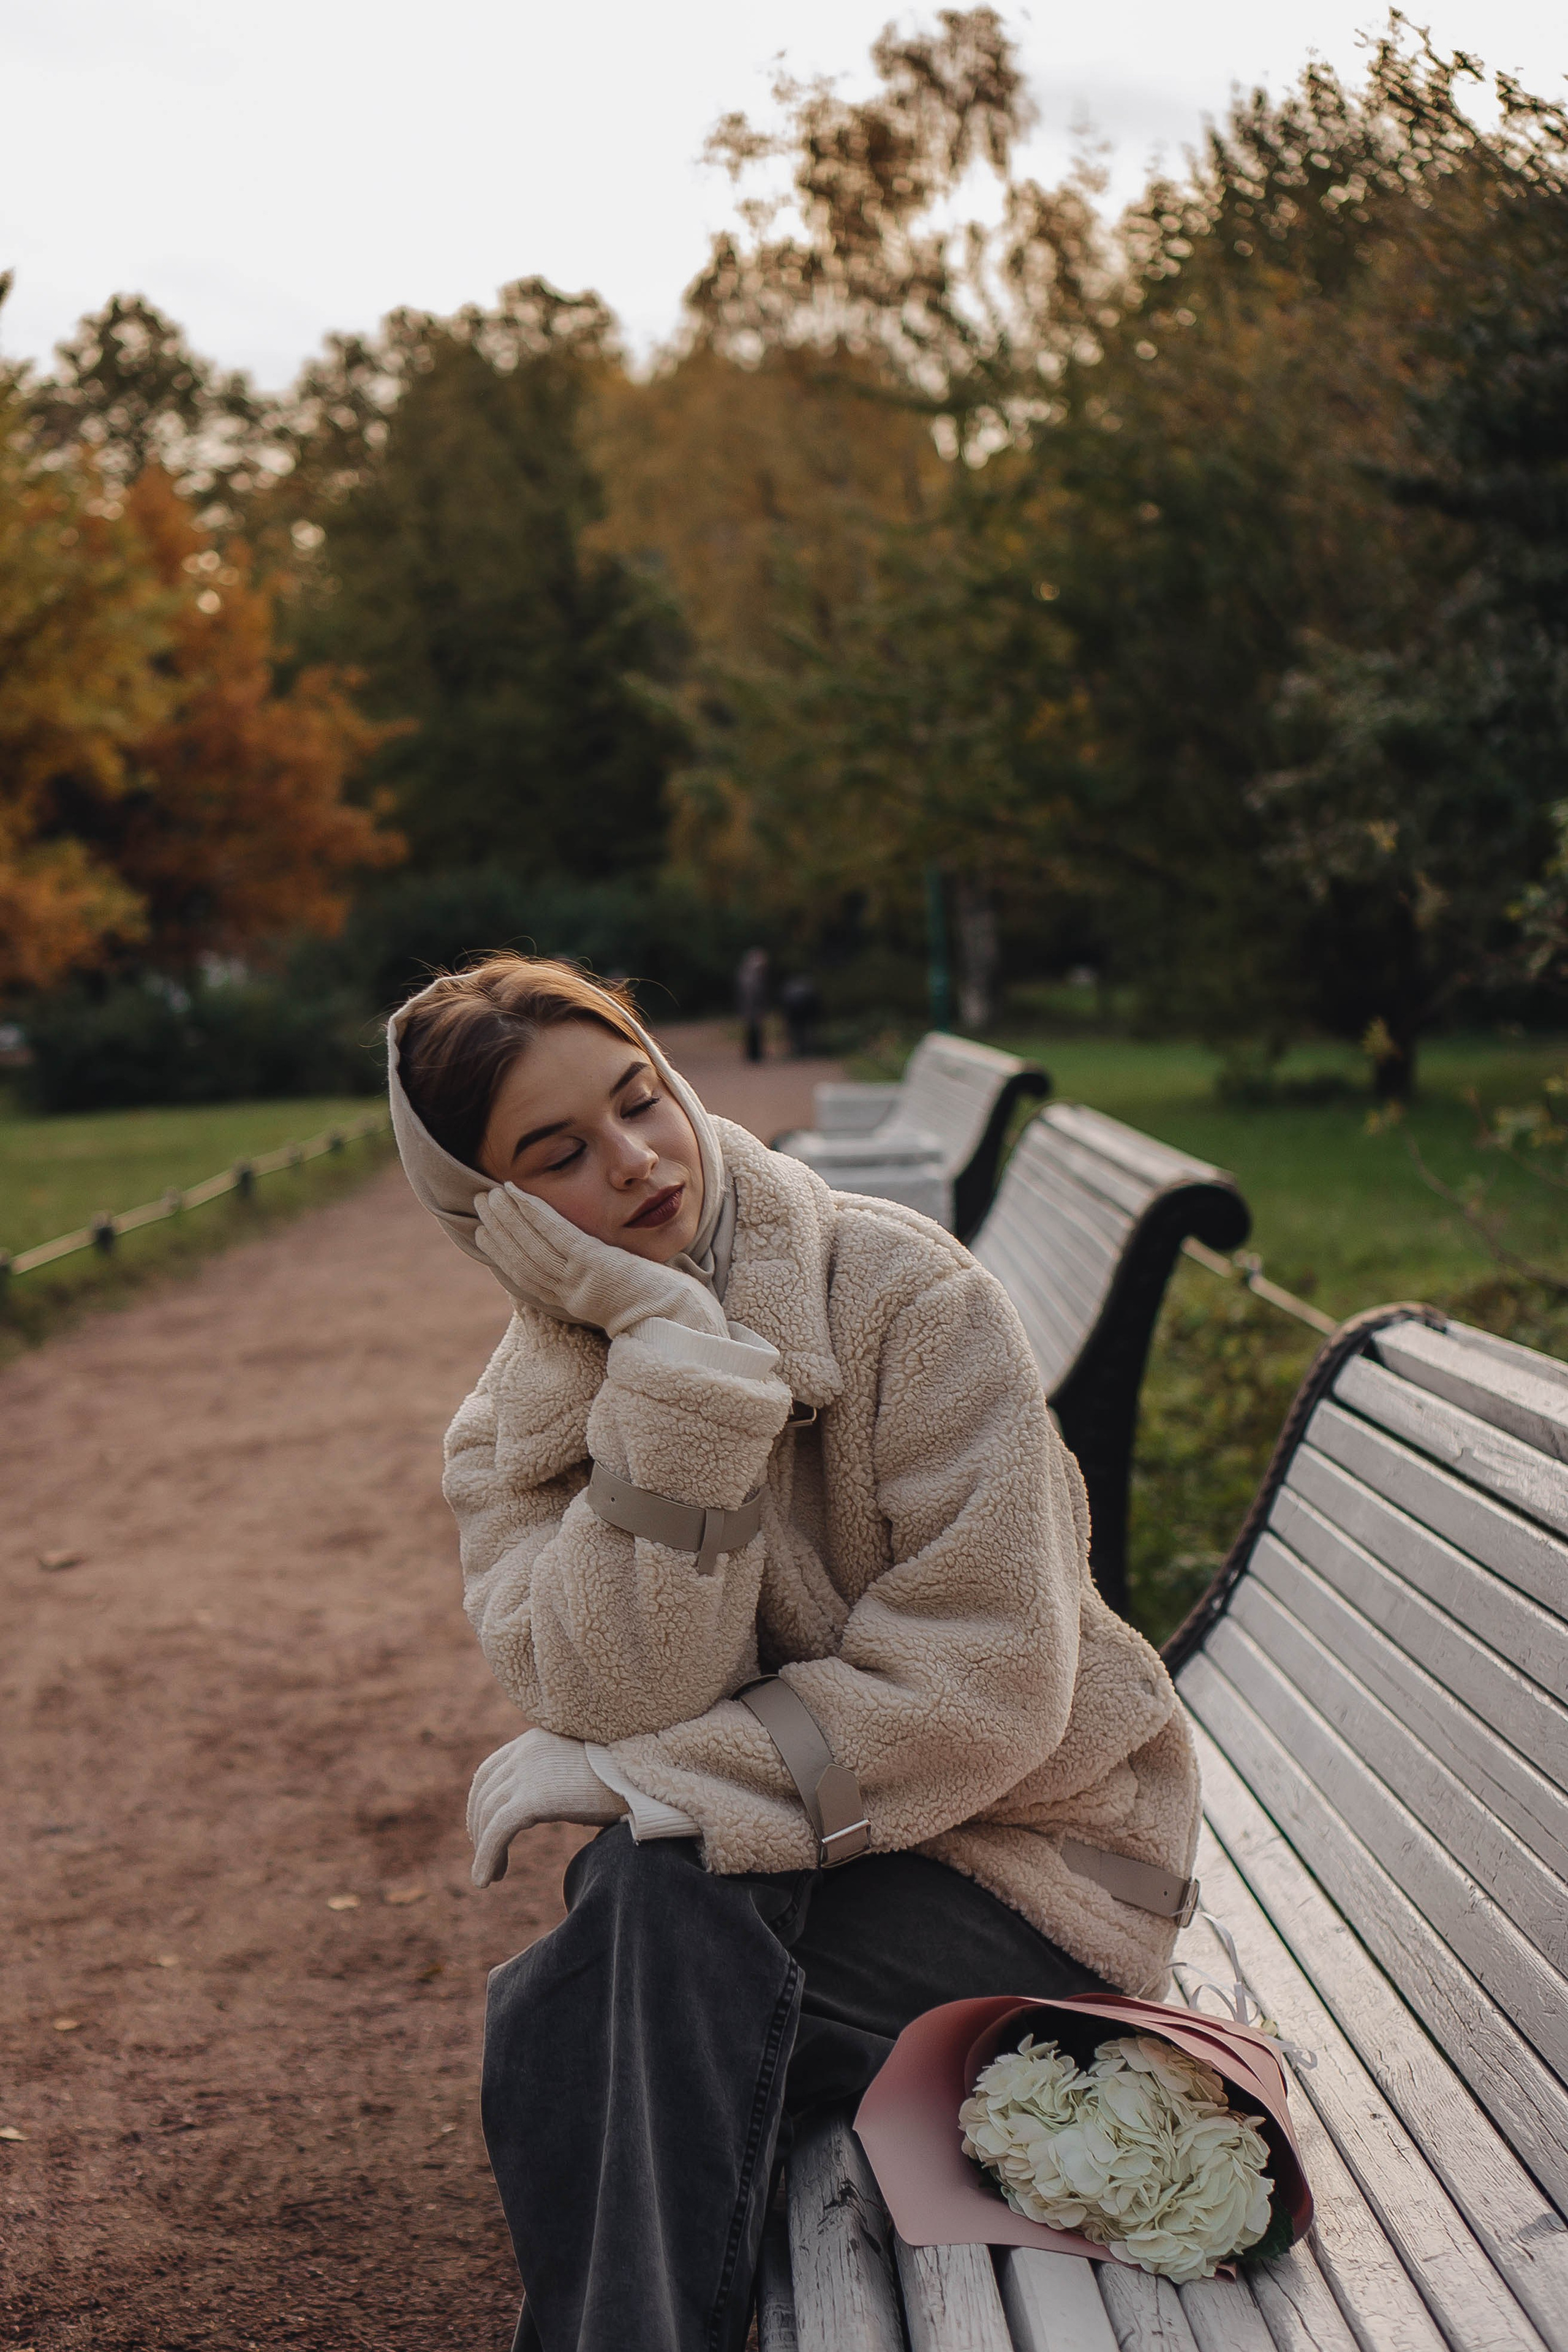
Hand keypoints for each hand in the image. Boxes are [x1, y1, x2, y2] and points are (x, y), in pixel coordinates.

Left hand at [467, 1728, 627, 1886]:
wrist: (646, 1773)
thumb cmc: (625, 1775)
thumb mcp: (581, 1769)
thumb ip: (557, 1779)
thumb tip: (551, 1803)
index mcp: (535, 1741)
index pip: (490, 1771)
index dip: (480, 1802)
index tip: (482, 1830)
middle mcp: (525, 1752)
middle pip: (484, 1793)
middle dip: (479, 1828)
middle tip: (487, 1857)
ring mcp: (527, 1774)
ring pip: (488, 1816)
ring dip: (483, 1849)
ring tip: (488, 1877)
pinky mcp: (533, 1799)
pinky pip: (497, 1833)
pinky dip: (487, 1858)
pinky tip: (484, 1881)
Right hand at [473, 1185, 726, 1337]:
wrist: (683, 1325)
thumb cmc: (667, 1312)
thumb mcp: (627, 1292)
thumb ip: (610, 1278)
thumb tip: (607, 1263)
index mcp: (577, 1301)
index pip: (530, 1275)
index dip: (504, 1253)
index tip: (485, 1233)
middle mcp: (572, 1292)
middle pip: (523, 1259)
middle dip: (499, 1231)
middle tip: (480, 1204)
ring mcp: (580, 1279)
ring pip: (532, 1245)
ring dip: (508, 1218)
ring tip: (491, 1195)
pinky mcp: (594, 1265)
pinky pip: (557, 1235)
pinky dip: (535, 1214)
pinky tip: (519, 1194)